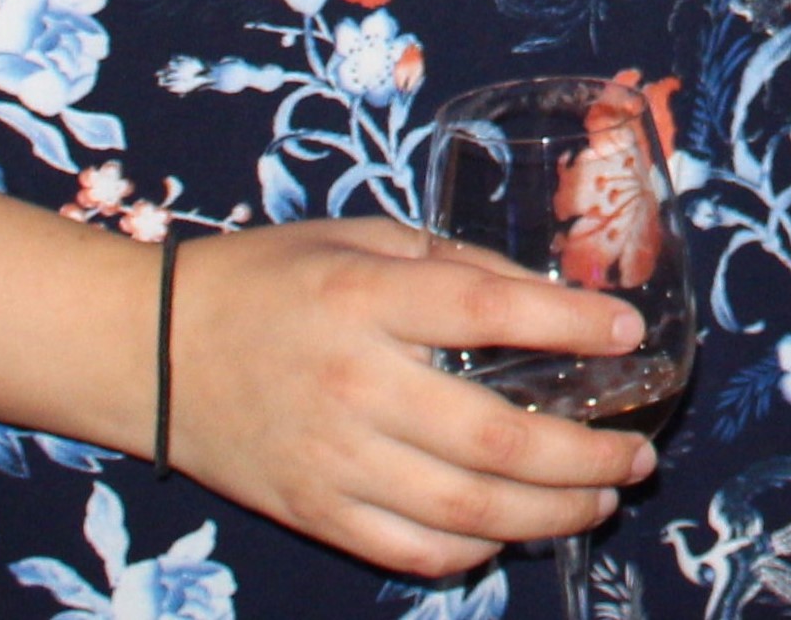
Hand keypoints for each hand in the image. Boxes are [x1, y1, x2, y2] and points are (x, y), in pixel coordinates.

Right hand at [157, 218, 658, 578]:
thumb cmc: (266, 280)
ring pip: (467, 512)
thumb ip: (454, 266)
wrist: (151, 351)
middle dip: (587, 454)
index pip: (488, 312)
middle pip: (496, 438)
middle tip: (639, 452)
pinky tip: (513, 531)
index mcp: (366, 299)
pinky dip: (476, 551)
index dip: (571, 326)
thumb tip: (551, 300)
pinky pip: (413, 552)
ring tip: (601, 498)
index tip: (630, 335)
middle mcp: (356, 387)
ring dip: (551, 513)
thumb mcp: (361, 238)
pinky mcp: (315, 513)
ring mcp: (334, 462)